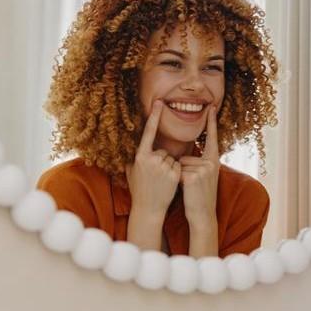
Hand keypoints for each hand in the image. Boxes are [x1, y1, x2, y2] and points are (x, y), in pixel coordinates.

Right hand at [125, 100, 180, 216]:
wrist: (148, 208)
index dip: (154, 116)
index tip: (160, 102)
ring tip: (160, 180)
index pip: (148, 131)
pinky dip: (176, 172)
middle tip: (155, 176)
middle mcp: (151, 159)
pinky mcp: (174, 174)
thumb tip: (132, 144)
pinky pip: (179, 166)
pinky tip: (168, 183)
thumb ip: (134, 156)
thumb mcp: (131, 171)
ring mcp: (163, 166)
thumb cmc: (139, 189)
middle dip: (162, 161)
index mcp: (140, 155)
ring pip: (172, 158)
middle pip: (163, 150)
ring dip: (169, 167)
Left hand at [179, 106, 219, 232]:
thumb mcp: (204, 176)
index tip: (211, 106)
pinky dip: (176, 181)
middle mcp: (211, 163)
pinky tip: (186, 190)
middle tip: (192, 185)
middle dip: (183, 170)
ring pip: (179, 164)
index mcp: (214, 160)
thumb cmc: (200, 196)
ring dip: (179, 176)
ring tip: (189, 188)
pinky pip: (176, 172)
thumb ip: (198, 163)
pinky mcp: (193, 177)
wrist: (203, 215)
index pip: (212, 138)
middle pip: (186, 156)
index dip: (211, 122)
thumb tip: (183, 156)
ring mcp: (203, 169)